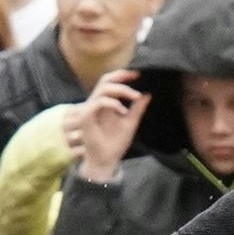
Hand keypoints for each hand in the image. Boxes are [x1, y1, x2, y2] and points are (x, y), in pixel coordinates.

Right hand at [73, 68, 147, 183]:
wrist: (106, 160)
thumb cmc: (116, 143)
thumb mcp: (130, 122)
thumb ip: (137, 109)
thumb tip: (147, 95)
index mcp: (105, 103)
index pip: (111, 82)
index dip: (123, 75)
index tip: (138, 74)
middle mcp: (96, 103)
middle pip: (104, 80)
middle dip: (121, 76)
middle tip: (136, 77)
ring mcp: (89, 109)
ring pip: (103, 88)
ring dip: (121, 90)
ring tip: (135, 97)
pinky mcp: (86, 117)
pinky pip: (99, 102)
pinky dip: (113, 104)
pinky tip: (123, 112)